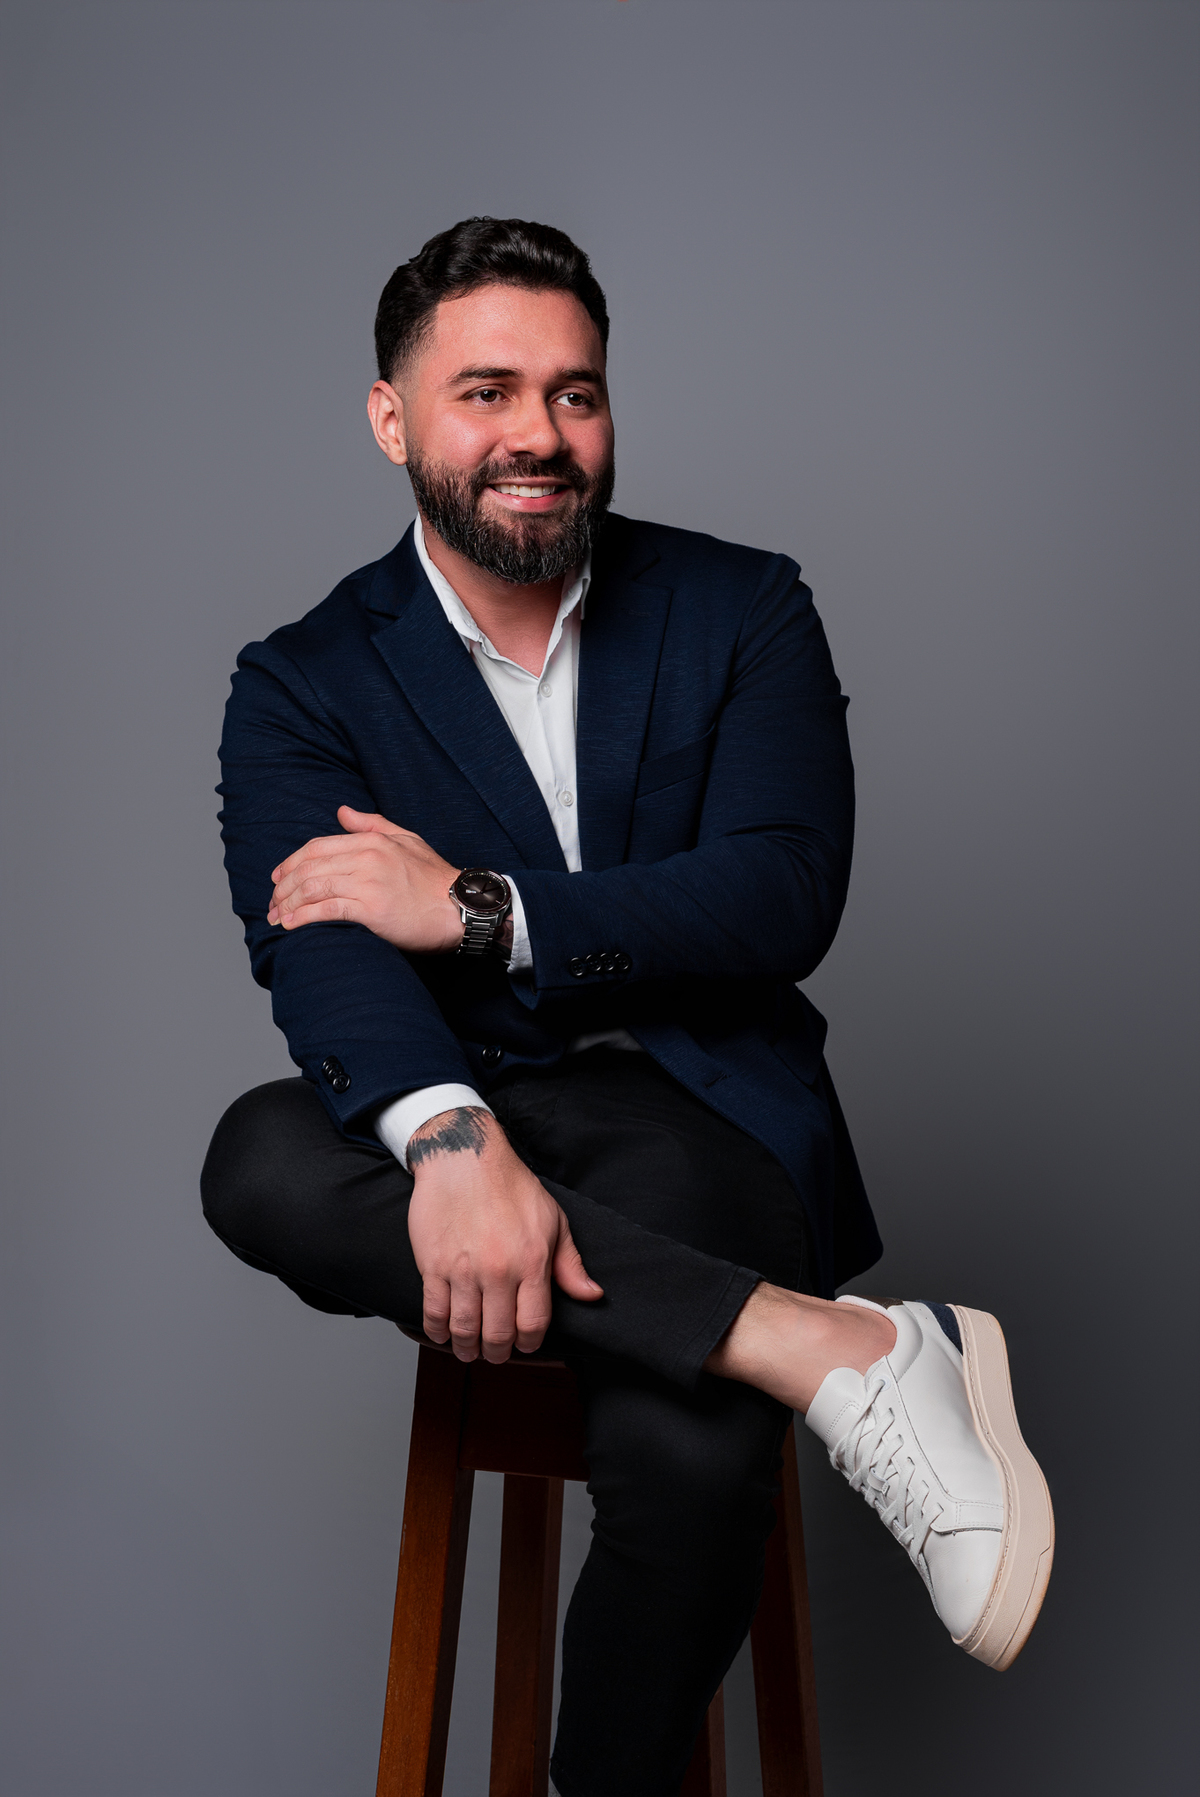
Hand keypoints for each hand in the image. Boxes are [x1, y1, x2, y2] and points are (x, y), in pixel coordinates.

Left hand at [267, 805, 461, 952]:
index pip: (317, 847)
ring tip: (277, 917)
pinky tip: (291, 925)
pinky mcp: (371, 910)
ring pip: (313, 888)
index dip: (291, 863)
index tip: (278, 878)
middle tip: (272, 902)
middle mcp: (367, 857)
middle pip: (309, 867)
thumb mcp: (407, 840)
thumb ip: (373, 824)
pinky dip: (303, 918)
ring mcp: (368, 883)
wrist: (462, 908)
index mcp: (372, 840)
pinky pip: (327, 910)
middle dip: (283, 887)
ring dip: (288, 904)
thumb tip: (343, 811)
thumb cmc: (436, 879)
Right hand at [405, 1108, 602, 1360]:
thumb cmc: (510, 1187)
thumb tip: (592, 1296)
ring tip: (469, 1350)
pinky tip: (444, 1333)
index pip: (534, 1324)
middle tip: (495, 1353)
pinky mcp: (433, 1265)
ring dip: (467, 1349)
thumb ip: (570, 1264)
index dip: (529, 1344)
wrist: (463, 1157)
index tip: (524, 1344)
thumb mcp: (553, 1220)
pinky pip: (434, 1313)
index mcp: (533, 1262)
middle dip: (498, 1353)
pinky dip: (437, 1332)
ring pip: (464, 1330)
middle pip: (498, 1335)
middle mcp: (499, 1270)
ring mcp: (464, 1270)